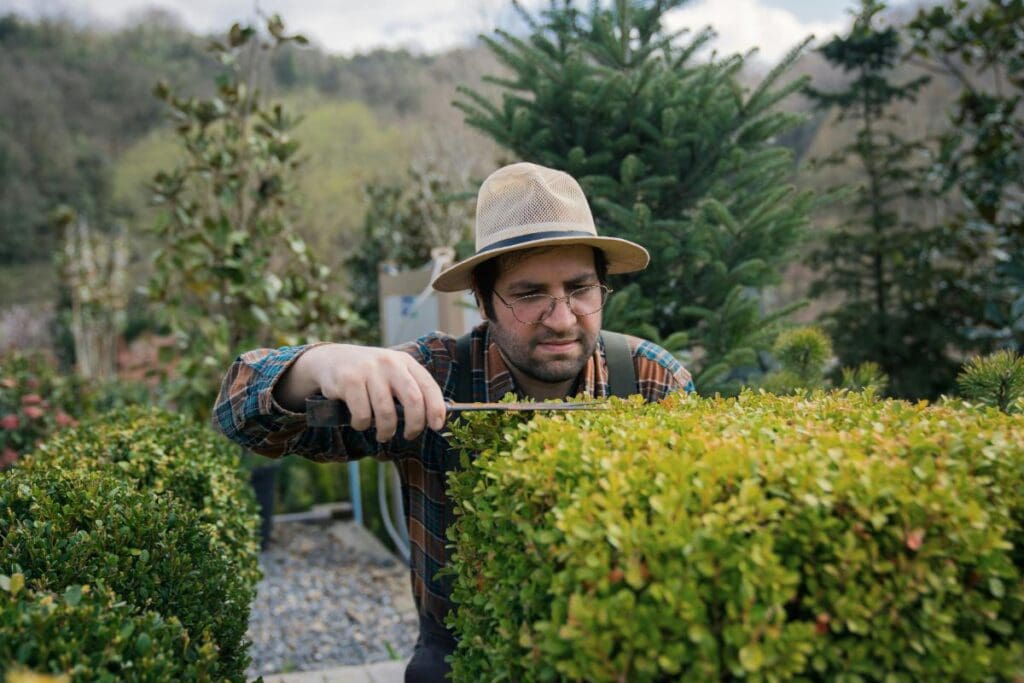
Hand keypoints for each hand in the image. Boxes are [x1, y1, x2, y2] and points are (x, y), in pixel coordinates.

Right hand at [301, 344, 446, 441]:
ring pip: (386, 412)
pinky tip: (359, 422)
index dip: (436, 408)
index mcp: (405, 362)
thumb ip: (409, 390)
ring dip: (386, 431)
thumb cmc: (368, 375)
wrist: (329, 360)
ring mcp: (369, 370)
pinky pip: (363, 414)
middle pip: (413, 399)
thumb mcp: (391, 374)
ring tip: (383, 435)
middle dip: (414, 424)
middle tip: (410, 436)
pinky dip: (362, 425)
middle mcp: (389, 363)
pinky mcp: (349, 380)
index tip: (436, 426)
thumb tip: (433, 419)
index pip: (428, 386)